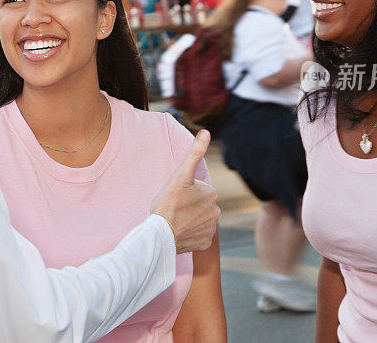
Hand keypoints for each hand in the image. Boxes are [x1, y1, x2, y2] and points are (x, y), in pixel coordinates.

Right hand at [150, 130, 219, 253]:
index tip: (176, 197)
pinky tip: (180, 232)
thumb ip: (195, 153)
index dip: (185, 192)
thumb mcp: (181, 174)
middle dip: (190, 206)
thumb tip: (206, 132)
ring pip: (200, 220)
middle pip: (200, 205)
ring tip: (176, 220)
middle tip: (174, 208)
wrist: (161, 234)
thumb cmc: (168, 203)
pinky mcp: (204, 244)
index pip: (198, 190)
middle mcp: (216, 211)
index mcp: (211, 193)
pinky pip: (198, 236)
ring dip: (190, 220)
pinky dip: (191, 234)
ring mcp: (210, 229)